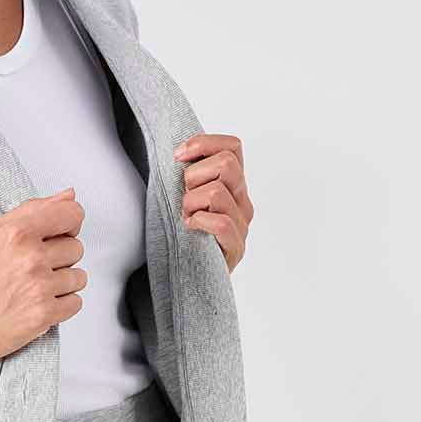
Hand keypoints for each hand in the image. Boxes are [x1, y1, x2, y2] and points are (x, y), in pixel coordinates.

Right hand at [0, 188, 87, 372]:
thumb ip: (33, 209)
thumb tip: (69, 195)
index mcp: (18, 232)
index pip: (72, 214)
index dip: (69, 224)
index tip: (59, 234)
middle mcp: (31, 257)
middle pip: (76, 248)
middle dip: (60, 257)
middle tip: (34, 267)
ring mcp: (39, 287)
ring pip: (79, 277)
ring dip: (62, 283)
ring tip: (36, 287)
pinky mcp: (45, 314)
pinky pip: (76, 302)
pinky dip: (62, 305)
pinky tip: (39, 303)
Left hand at [172, 131, 251, 274]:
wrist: (189, 277)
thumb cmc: (184, 234)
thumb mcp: (186, 196)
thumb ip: (190, 174)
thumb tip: (178, 151)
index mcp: (233, 184)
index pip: (232, 147)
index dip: (204, 144)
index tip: (178, 157)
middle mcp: (242, 201)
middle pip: (226, 163)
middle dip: (194, 176)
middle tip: (183, 197)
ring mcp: (242, 225)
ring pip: (217, 192)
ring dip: (191, 203)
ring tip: (186, 218)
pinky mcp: (236, 248)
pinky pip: (221, 223)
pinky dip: (199, 222)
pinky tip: (190, 229)